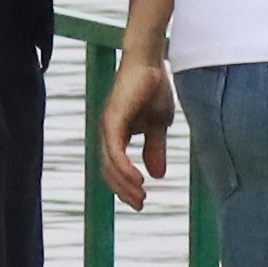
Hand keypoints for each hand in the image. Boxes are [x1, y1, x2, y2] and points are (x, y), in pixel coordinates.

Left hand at [96, 54, 176, 207]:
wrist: (151, 62)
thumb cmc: (153, 88)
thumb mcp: (159, 125)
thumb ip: (155, 148)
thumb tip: (157, 176)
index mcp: (117, 134)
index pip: (114, 169)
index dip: (125, 187)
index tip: (140, 201)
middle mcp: (108, 133)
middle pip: (109, 172)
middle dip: (124, 191)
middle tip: (140, 204)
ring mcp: (108, 127)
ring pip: (110, 166)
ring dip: (125, 185)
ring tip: (141, 196)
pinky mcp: (112, 121)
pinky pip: (115, 153)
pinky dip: (125, 169)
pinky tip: (139, 180)